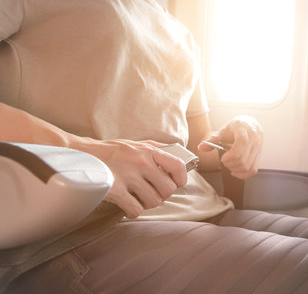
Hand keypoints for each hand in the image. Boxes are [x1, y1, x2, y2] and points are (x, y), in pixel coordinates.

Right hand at [72, 139, 186, 218]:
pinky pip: (136, 210)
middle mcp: (141, 162)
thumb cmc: (109, 151)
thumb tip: (179, 157)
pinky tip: (127, 205)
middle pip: (168, 189)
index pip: (178, 166)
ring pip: (154, 202)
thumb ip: (156, 150)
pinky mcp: (115, 190)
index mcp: (148, 150)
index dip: (181, 179)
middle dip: (161, 195)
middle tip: (150, 193)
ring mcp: (128, 176)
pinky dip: (133, 211)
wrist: (78, 154)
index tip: (176, 184)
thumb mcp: (135, 144)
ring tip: (137, 198)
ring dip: (147, 204)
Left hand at [198, 115, 262, 178]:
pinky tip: (235, 172)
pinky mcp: (259, 155)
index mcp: (244, 131)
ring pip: (248, 166)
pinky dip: (243, 174)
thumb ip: (213, 139)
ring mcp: (258, 148)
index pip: (240, 146)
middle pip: (243, 160)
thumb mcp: (223, 130)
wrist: (250, 124)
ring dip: (236, 169)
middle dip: (230, 164)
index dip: (230, 156)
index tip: (223, 157)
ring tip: (230, 164)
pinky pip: (253, 170)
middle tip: (225, 161)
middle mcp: (254, 140)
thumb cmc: (236, 127)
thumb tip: (201, 147)